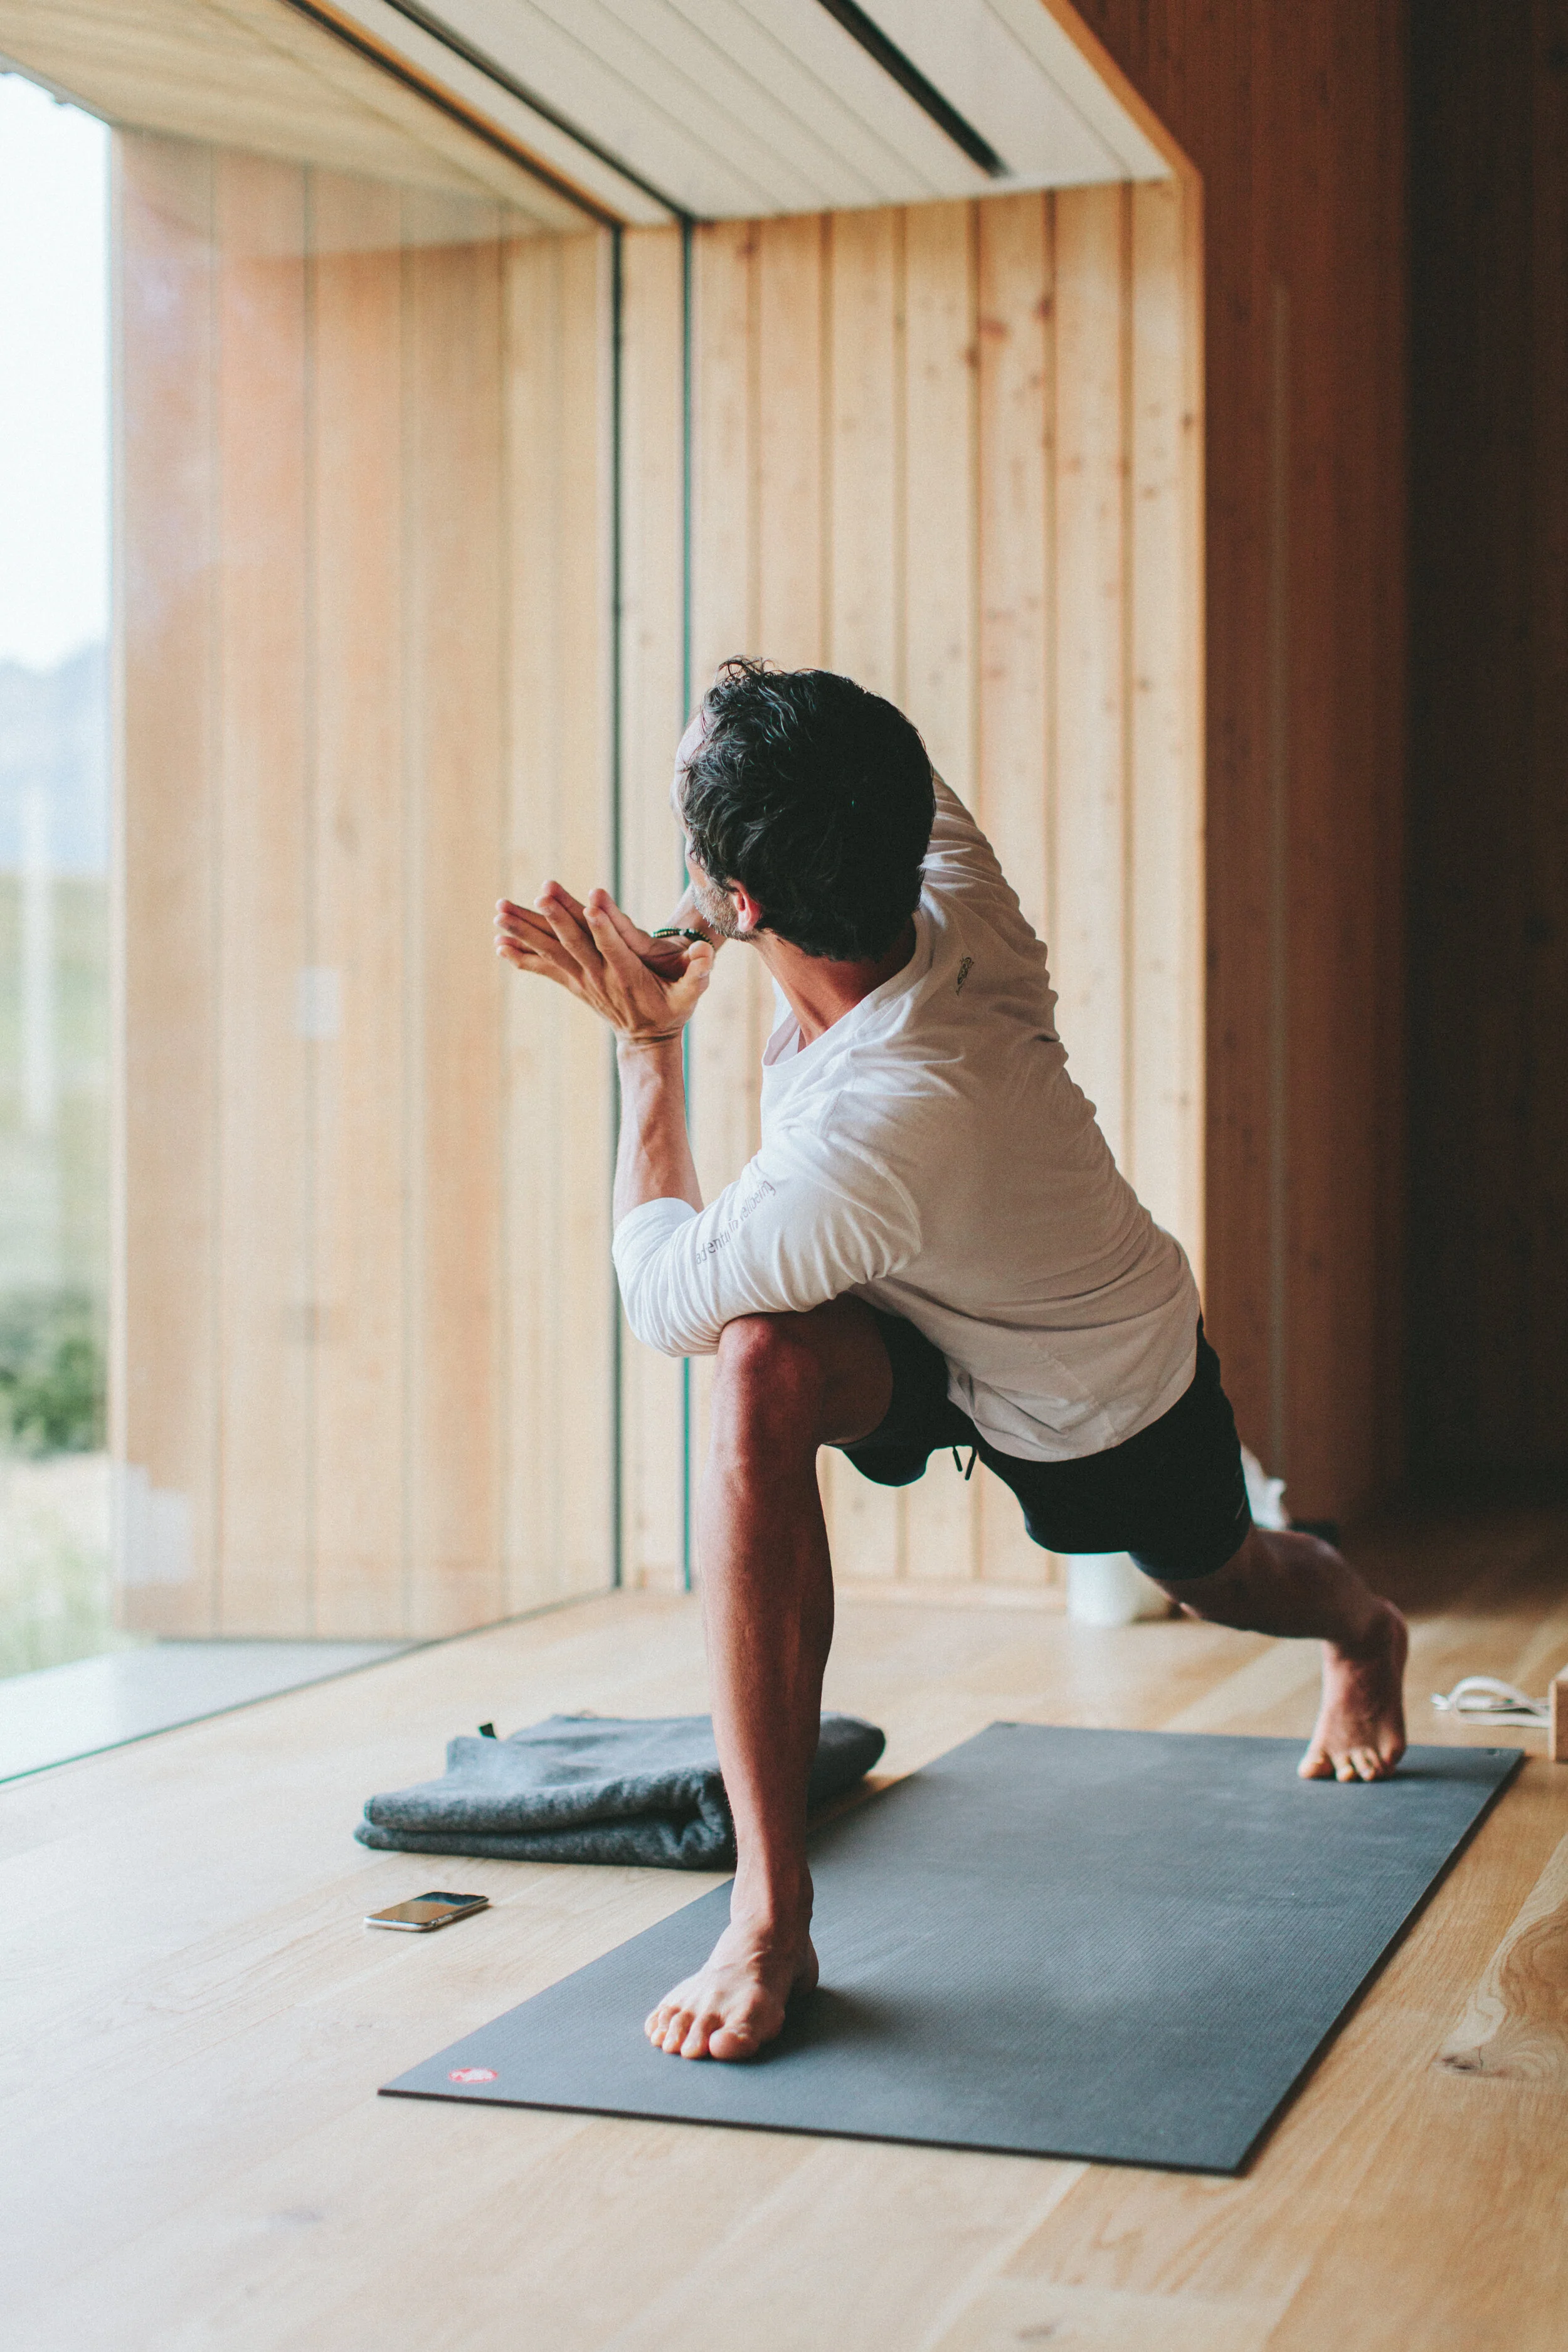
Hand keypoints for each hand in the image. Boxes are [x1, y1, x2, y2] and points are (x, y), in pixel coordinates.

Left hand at [495, 882, 712, 1041]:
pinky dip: (521, 956)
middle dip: (557, 917)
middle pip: (575, 943)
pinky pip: (543, 967)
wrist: (647, 1038)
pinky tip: (498, 942)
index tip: (592, 900)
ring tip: (500, 912)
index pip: (613, 946)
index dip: (603, 924)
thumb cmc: (673, 1009)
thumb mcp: (692, 995)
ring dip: (525, 931)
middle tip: (541, 892)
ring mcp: (583, 980)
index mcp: (628, 975)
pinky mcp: (572, 983)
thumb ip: (698, 974)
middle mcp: (600, 977)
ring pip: (551, 951)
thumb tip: (705, 955)